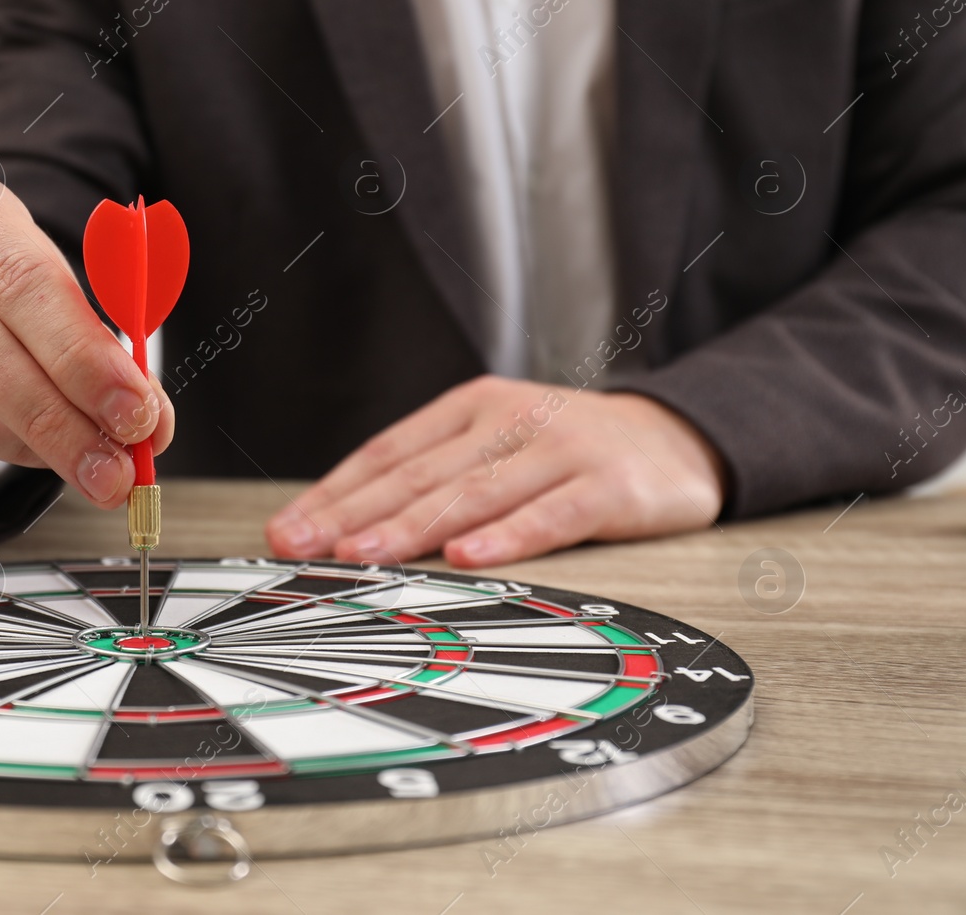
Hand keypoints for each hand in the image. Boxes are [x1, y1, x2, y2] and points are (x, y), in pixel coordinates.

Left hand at [265, 376, 724, 566]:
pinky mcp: (609, 485)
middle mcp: (508, 420)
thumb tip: (348, 528)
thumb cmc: (569, 453)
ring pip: (473, 493)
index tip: (287, 530)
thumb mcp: (497, 446)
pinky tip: (468, 558)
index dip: (334, 493)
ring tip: (362, 554)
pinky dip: (507, 537)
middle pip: (418, 474)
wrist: (678, 438)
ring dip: (411, 527)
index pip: (387, 453)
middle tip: (301, 547)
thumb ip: (435, 479)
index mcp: (470, 408)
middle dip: (353, 515)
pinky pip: (551, 515)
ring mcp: (560, 449)